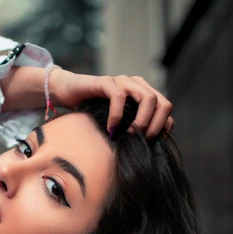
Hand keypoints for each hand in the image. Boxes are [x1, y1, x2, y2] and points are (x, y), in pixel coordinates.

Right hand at [50, 68, 173, 138]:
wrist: (67, 94)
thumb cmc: (92, 113)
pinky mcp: (105, 81)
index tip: (153, 144)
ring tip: (131, 134)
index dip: (164, 128)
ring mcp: (122, 81)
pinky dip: (117, 115)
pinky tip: (111, 129)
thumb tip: (145, 152)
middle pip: (162, 102)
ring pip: (147, 97)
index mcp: (143, 94)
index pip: (166, 109)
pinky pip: (118, 96)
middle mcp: (136, 85)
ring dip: (142, 120)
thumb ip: (131, 130)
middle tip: (144, 140)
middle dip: (157, 125)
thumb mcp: (118, 124)